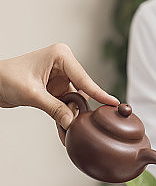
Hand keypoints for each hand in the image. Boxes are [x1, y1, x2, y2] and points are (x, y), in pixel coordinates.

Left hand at [0, 44, 118, 131]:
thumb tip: (72, 123)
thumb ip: (54, 108)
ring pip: (75, 99)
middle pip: (82, 89)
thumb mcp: (32, 94)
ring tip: (71, 130)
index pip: (84, 77)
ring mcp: (59, 77)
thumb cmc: (6, 78)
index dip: (99, 93)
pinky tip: (66, 130)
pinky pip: (65, 104)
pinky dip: (64, 116)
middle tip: (88, 124)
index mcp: (60, 56)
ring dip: (72, 114)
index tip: (114, 103)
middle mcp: (63, 64)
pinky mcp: (55, 89)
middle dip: (81, 108)